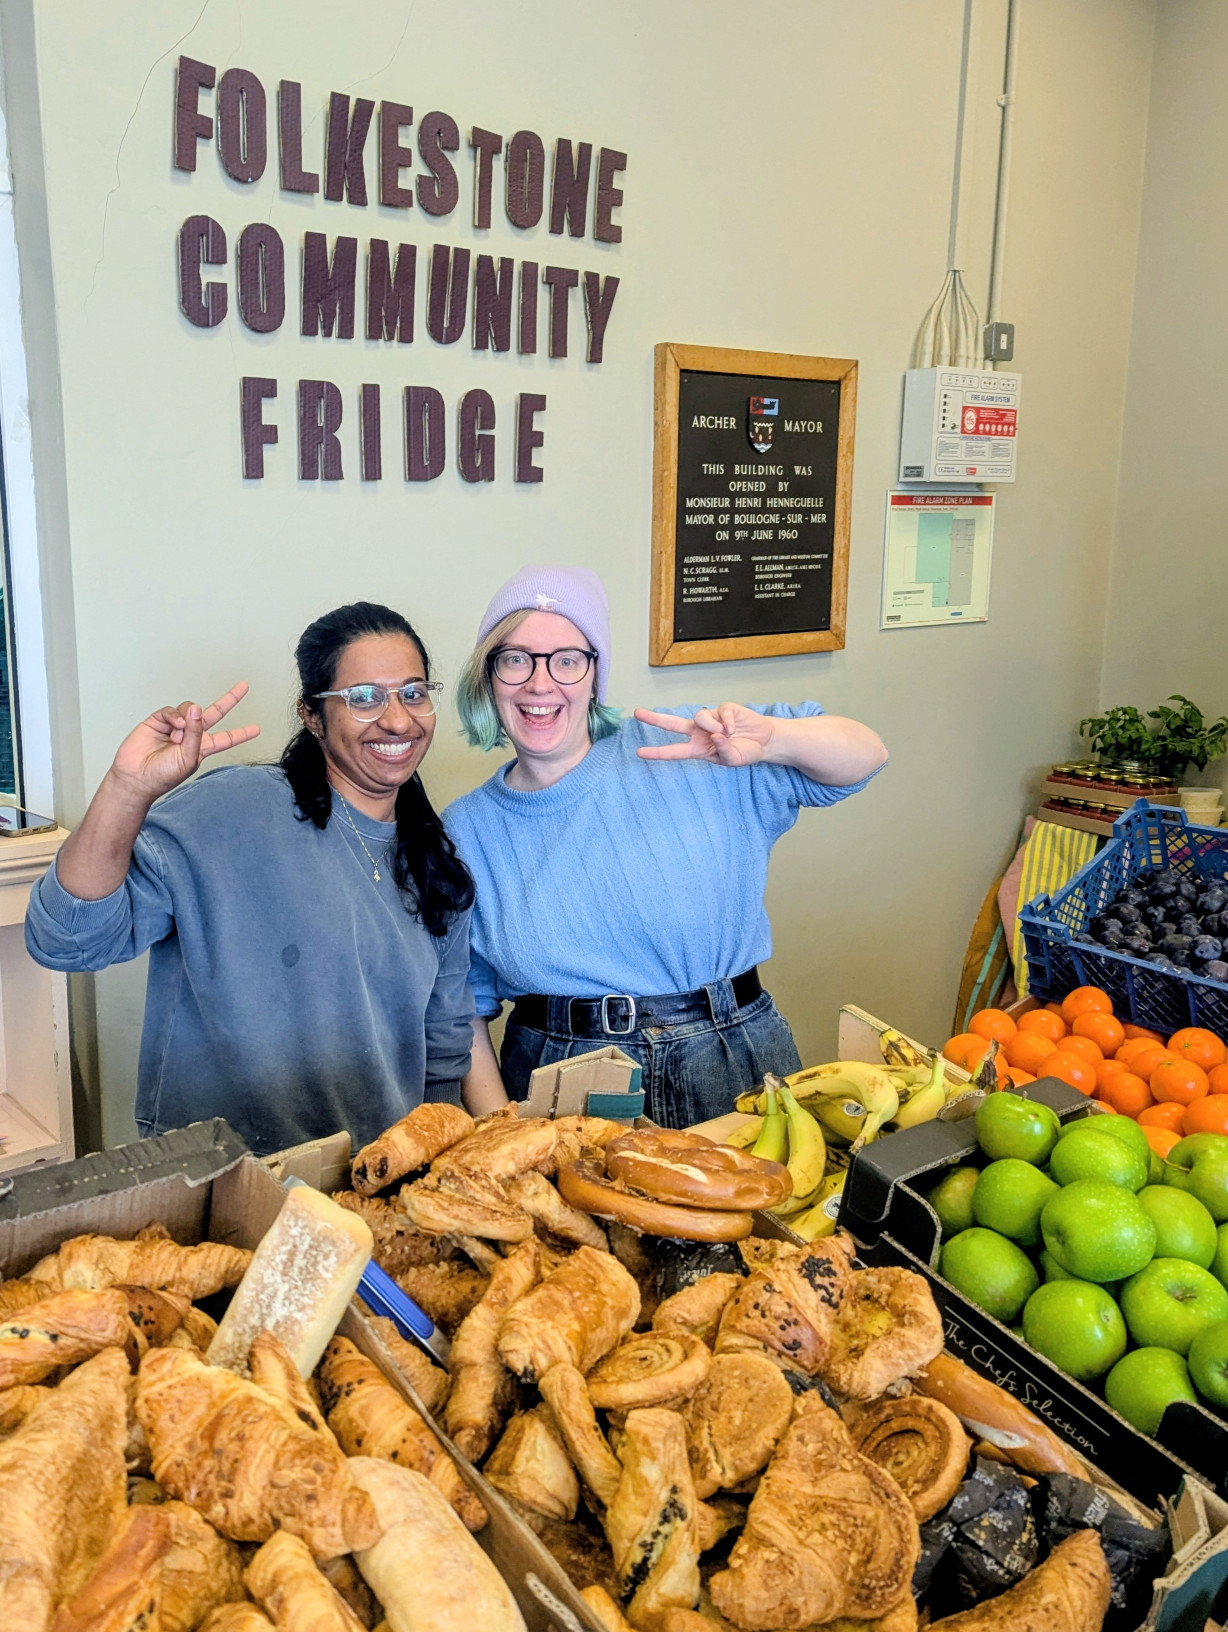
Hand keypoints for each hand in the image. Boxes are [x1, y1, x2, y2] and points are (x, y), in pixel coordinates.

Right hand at [109, 682, 260, 805]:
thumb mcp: (189, 758)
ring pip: (191, 709)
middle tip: (243, 686)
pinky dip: (175, 715)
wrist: (136, 777)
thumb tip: (197, 708)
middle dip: (229, 700)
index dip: (241, 734)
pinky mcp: (159, 720)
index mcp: (203, 748)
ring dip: (188, 719)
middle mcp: (192, 734)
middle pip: (215, 713)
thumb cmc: (163, 775)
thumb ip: (196, 733)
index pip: (226, 738)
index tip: (257, 729)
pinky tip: (174, 725)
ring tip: (178, 735)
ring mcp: (175, 726)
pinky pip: (172, 710)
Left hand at [633, 704, 774, 766]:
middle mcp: (699, 733)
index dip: (657, 752)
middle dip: (655, 719)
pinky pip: (719, 712)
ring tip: (727, 734)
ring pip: (699, 717)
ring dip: (712, 726)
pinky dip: (727, 721)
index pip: (674, 751)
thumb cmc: (744, 752)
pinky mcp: (723, 709)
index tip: (639, 752)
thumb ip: (721, 750)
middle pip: (672, 724)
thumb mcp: (732, 760)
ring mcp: (710, 719)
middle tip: (637, 713)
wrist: (763, 741)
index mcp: (697, 749)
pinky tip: (734, 727)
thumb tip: (714, 735)